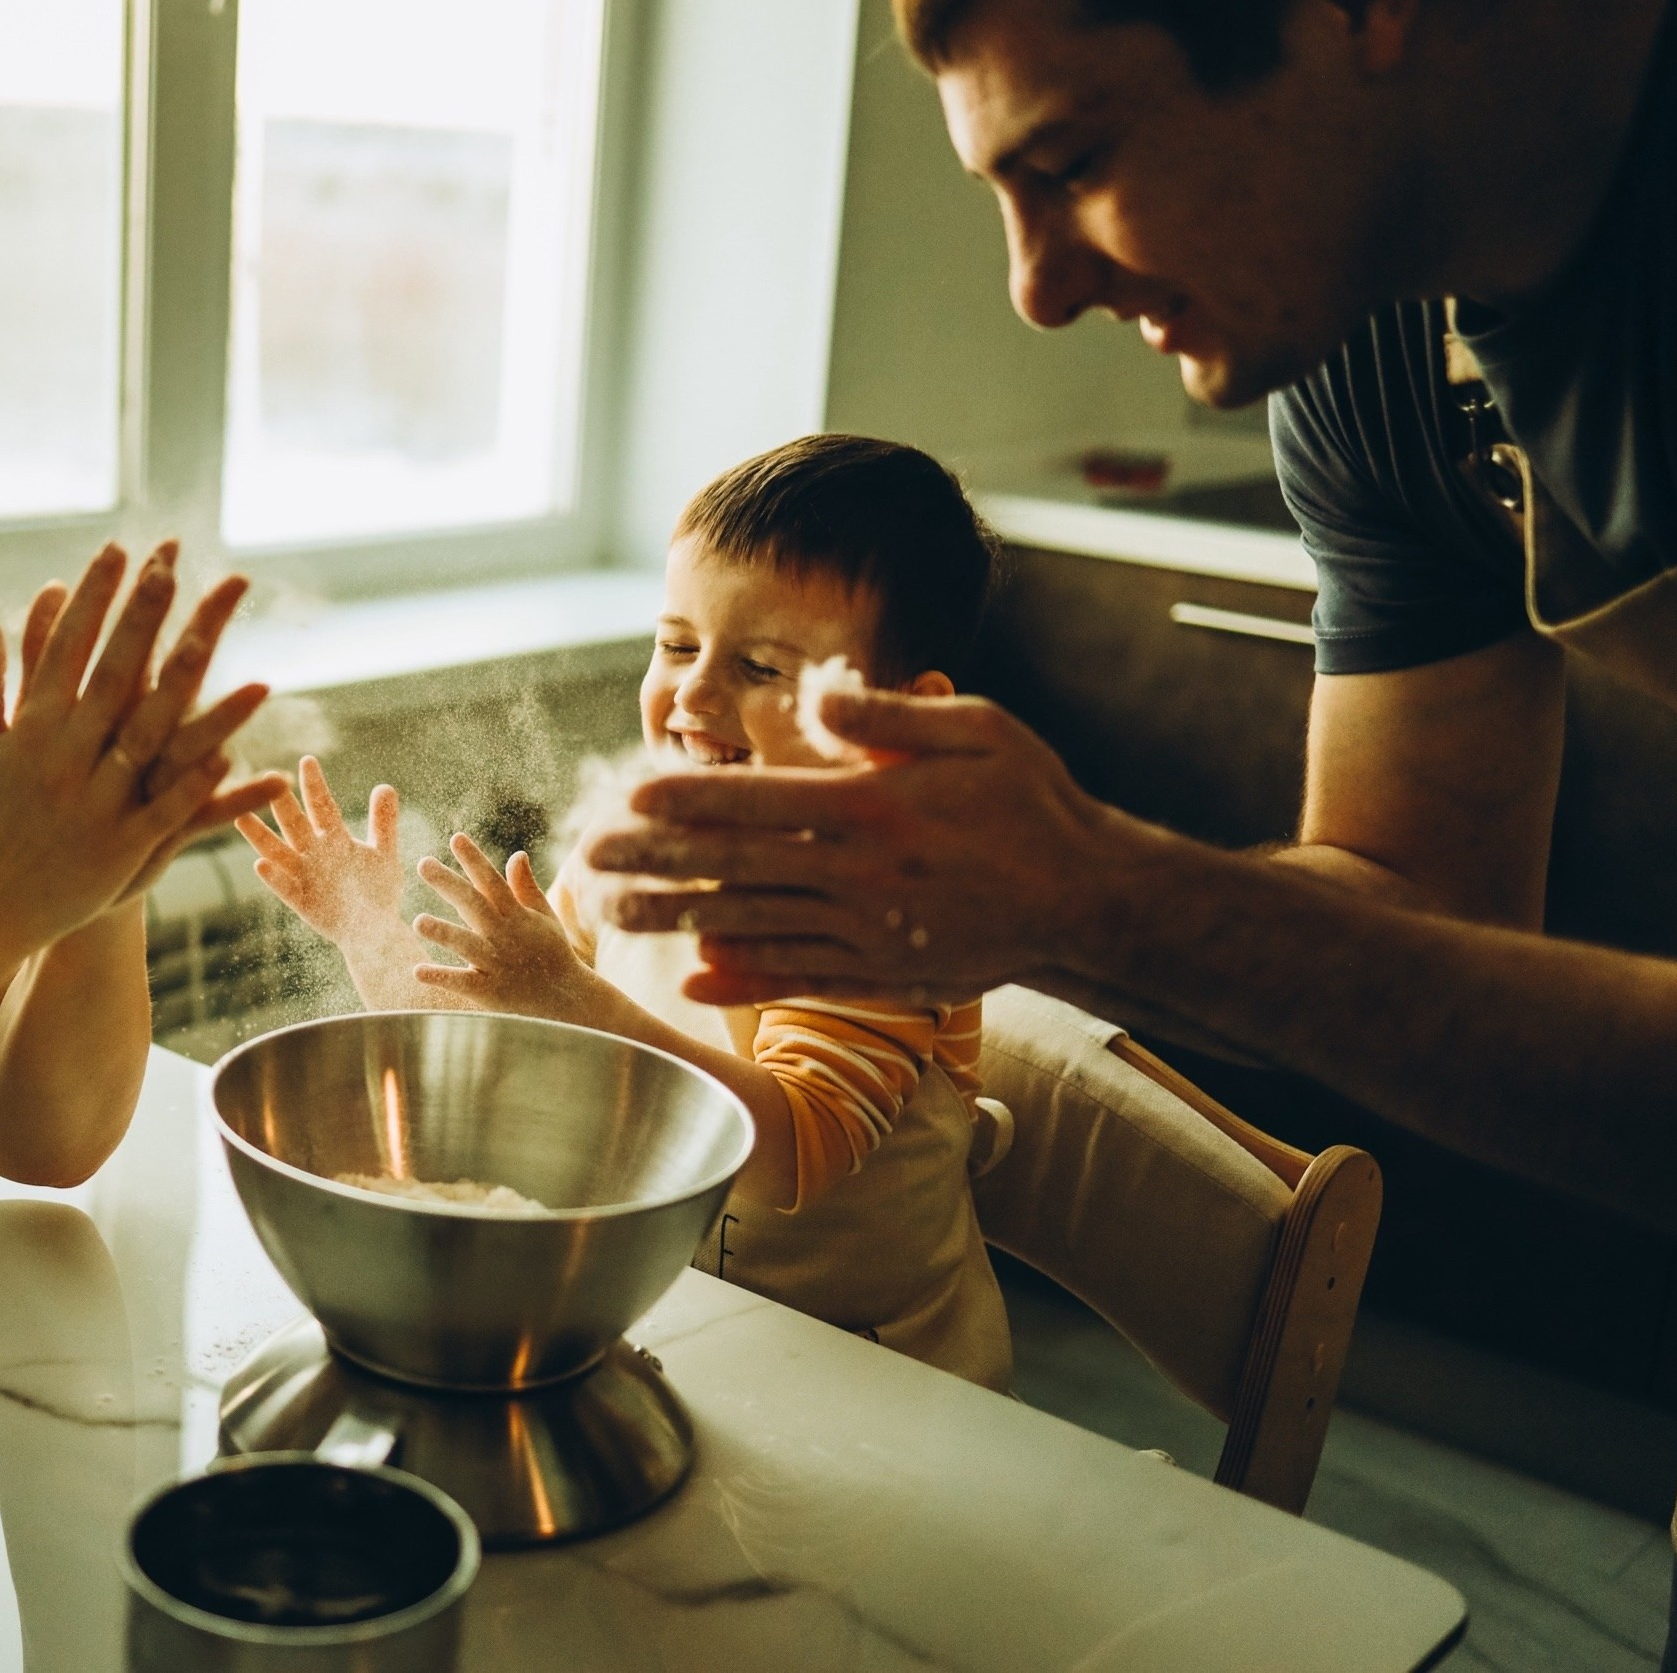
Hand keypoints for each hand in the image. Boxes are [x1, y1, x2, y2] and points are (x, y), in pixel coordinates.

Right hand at [0, 542, 282, 954]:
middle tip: (168, 567)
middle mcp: (64, 758)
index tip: (119, 550)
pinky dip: (198, 785)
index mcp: (31, 727)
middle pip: (112, 677)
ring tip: (232, 662)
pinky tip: (235, 757)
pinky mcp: (124, 848)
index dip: (94, 598)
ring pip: (154, 743)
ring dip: (196, 702)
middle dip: (139, 621)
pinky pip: (170, 812)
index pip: (66, 647)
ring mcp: (97, 803)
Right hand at [236, 758, 408, 952]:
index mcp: (334, 839)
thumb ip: (383, 823)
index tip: (307, 761)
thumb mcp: (383, 854)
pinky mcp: (303, 904)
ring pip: (279, 853)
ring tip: (241, 817)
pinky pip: (286, 890)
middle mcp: (314, 855)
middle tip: (269, 780)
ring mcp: (305, 878)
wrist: (375, 931)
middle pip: (295, 825)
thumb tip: (385, 786)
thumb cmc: (377, 890)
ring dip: (261, 837)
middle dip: (283, 805)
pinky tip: (259, 865)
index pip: (322, 807)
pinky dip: (274, 879)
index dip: (315, 786)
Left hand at [412, 835, 607, 1018]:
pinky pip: (462, 983)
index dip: (475, 861)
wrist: (566, 1001)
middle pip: (475, 906)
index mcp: (516, 916)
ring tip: (418, 921)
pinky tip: (417, 971)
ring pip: (467, 946)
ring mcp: (496, 964)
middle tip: (424, 864)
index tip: (456, 838)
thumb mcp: (544, 918)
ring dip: (444, 933)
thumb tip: (516, 854)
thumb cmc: (551, 954)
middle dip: (450, 885)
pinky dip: (441, 977)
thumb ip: (526, 888)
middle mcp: (504, 936)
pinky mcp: (489, 992)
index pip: (493, 883)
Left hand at [581, 687, 1120, 1004]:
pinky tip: (691, 979)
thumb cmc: (1031, 803)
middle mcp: (860, 873)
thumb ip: (888, 717)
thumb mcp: (976, 731)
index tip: (629, 798)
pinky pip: (799, 977)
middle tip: (587, 860)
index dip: (689, 800)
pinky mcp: (882, 974)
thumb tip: (816, 696)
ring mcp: (867, 931)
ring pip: (753, 924)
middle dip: (654, 862)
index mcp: (874, 806)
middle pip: (735, 865)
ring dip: (676, 920)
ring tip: (611, 915)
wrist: (1089, 902)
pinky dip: (744, 979)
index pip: (760, 801)